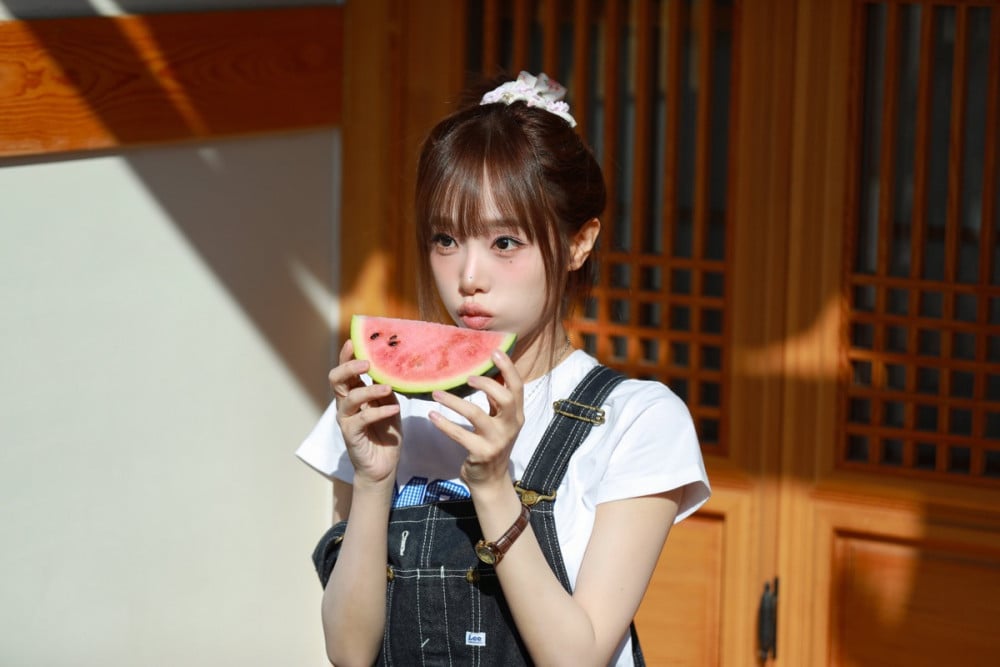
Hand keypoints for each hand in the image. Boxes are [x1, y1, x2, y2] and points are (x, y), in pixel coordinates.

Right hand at [330, 339, 401, 485]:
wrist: (383, 466)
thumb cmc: (385, 434)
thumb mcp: (390, 406)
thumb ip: (386, 389)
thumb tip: (391, 369)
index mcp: (353, 395)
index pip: (345, 371)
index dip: (346, 355)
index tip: (353, 341)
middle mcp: (346, 405)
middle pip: (337, 379)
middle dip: (350, 367)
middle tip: (367, 362)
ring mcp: (346, 419)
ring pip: (350, 397)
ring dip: (370, 389)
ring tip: (388, 387)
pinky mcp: (351, 434)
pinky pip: (363, 418)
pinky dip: (379, 411)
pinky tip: (394, 408)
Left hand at [429, 349, 524, 490]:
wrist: (490, 480)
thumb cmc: (492, 444)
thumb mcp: (500, 421)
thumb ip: (496, 400)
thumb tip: (487, 372)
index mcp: (516, 415)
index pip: (517, 387)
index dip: (508, 368)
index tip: (495, 351)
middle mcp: (510, 426)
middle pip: (505, 397)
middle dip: (486, 383)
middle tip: (467, 377)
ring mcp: (496, 441)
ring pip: (476, 414)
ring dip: (454, 402)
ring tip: (436, 393)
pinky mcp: (481, 453)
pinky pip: (460, 434)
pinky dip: (444, 424)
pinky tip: (433, 415)